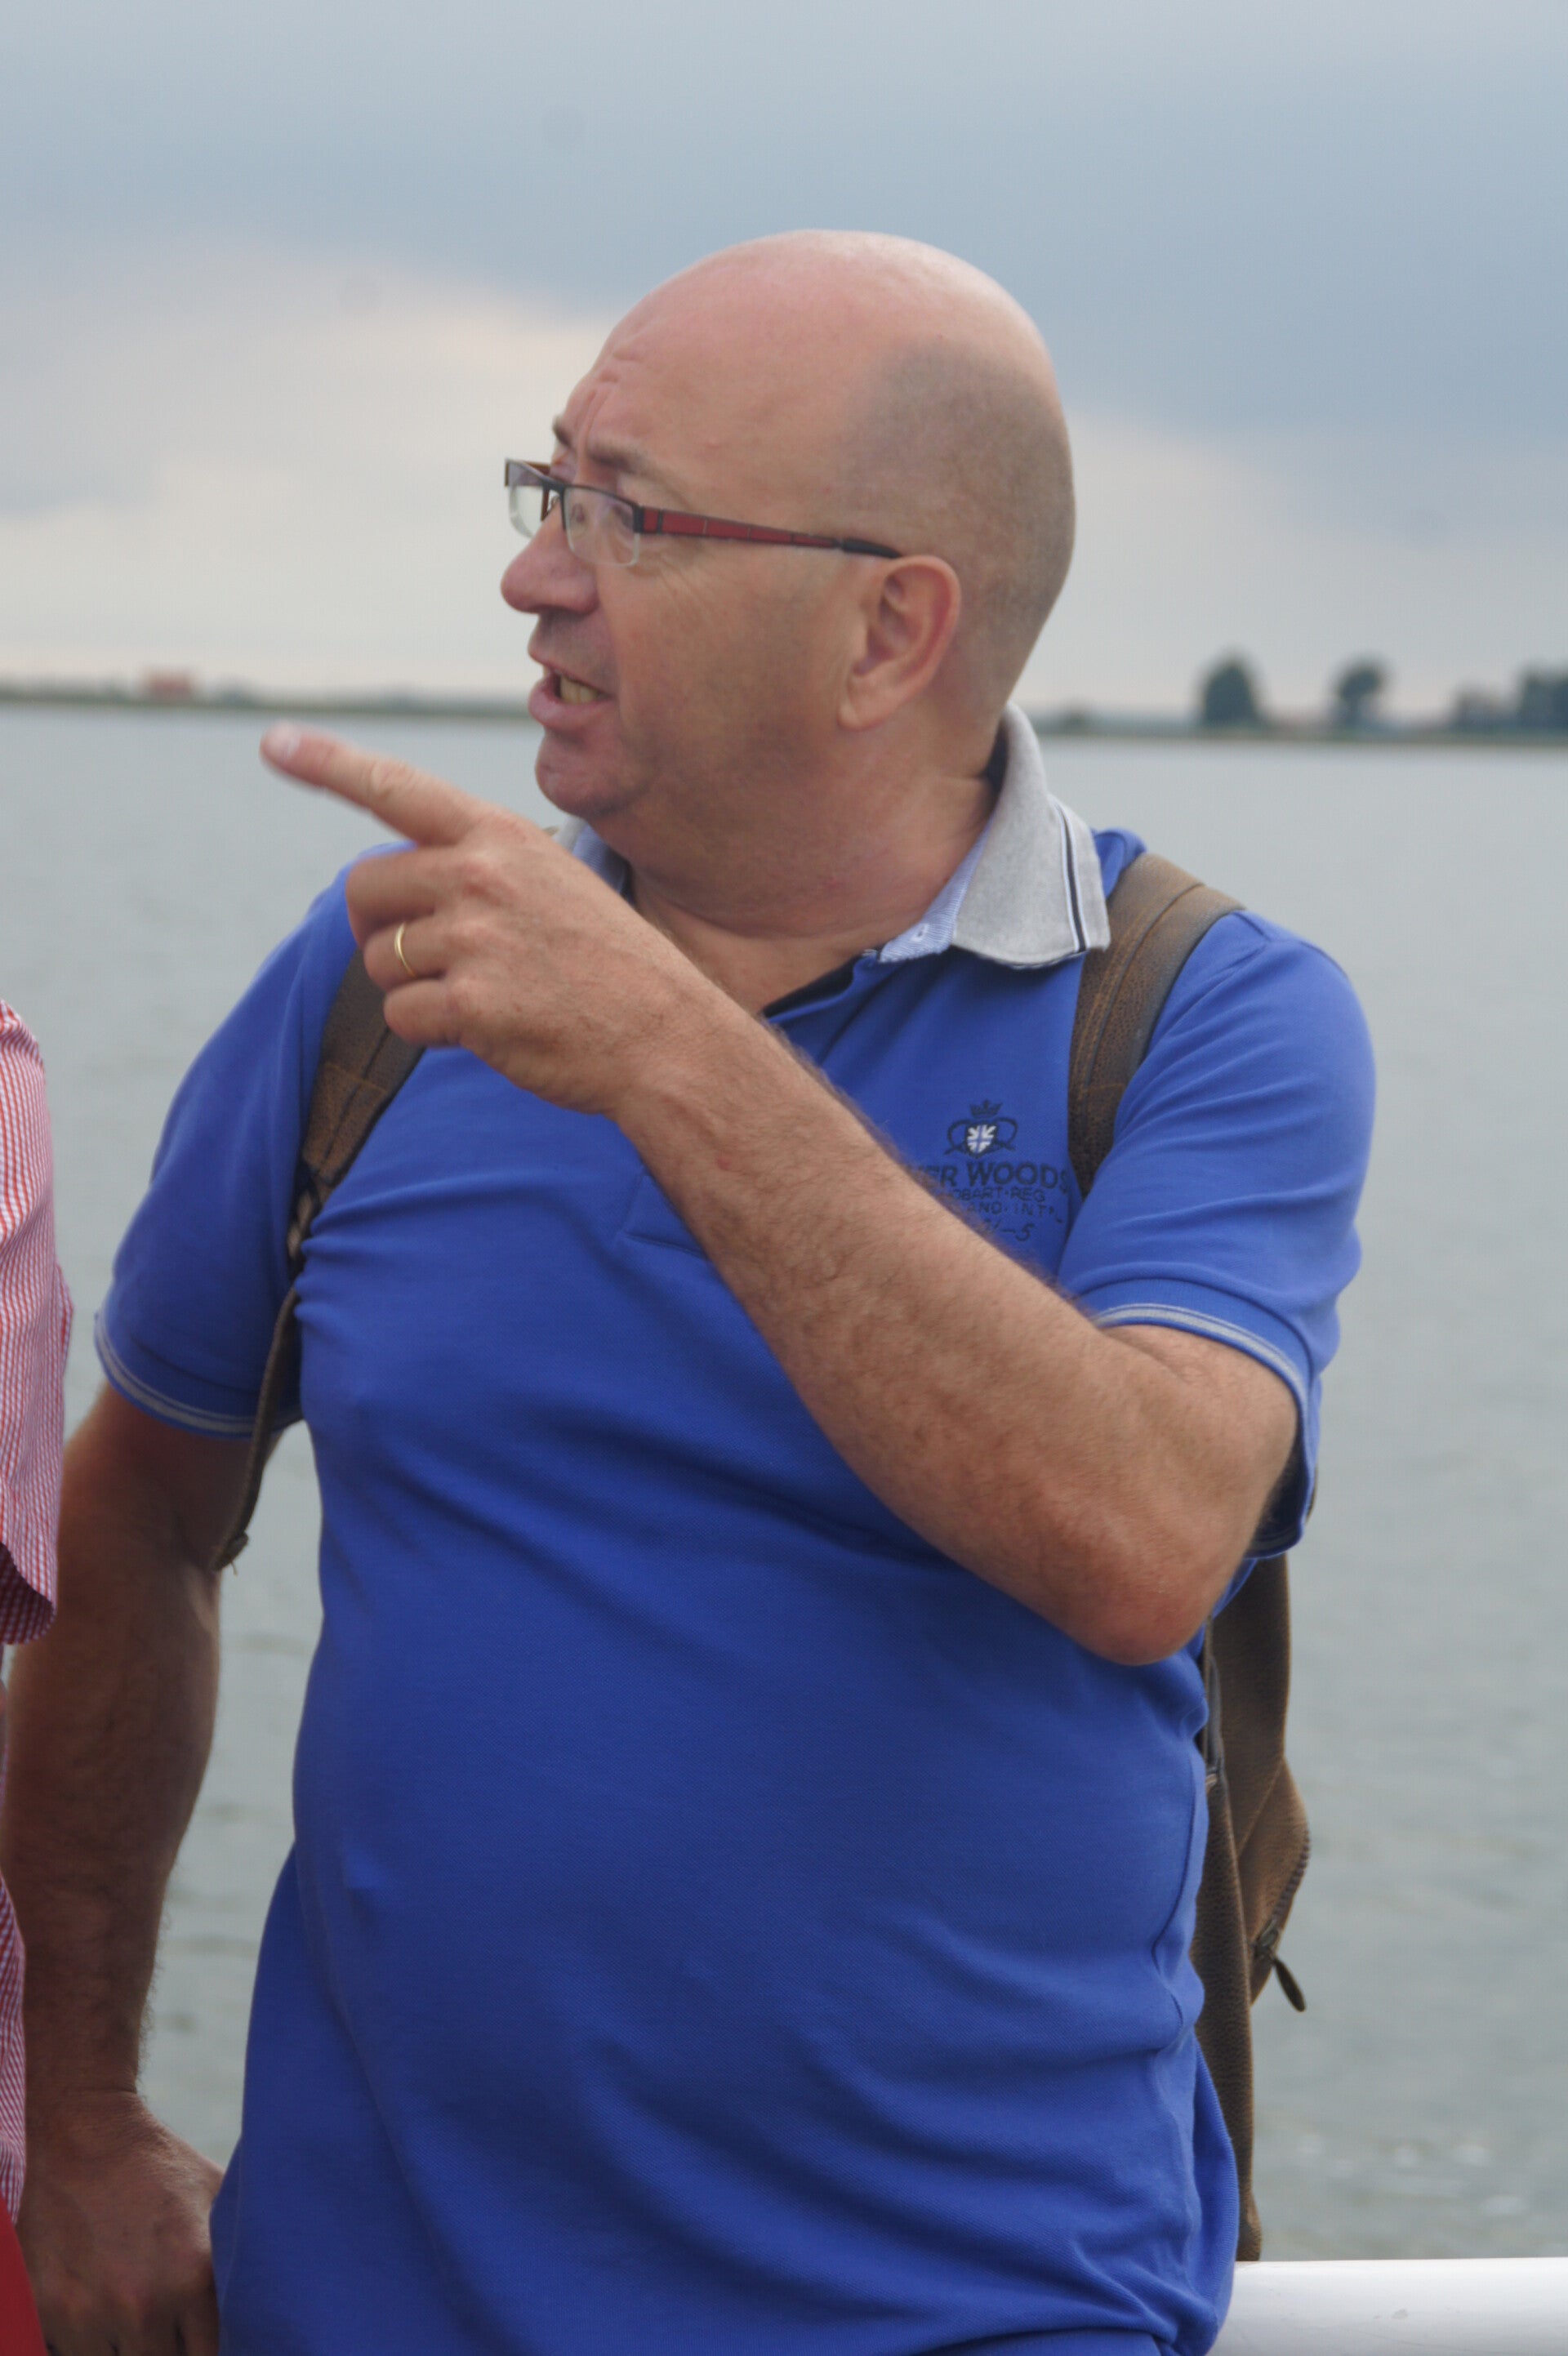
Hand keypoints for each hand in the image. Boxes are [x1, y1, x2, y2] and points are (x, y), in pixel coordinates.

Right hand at [20, 2093, 220, 2354]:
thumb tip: (269, 2300)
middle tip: (166, 2322)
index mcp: (193, 2276)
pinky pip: (70, 2355)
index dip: (210, 2348)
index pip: (210, 2354)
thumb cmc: (160, 2168)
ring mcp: (88, 2313)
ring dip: (125, 2348)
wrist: (86, 2136)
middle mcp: (142, 2303)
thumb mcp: (220, 2198)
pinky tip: (96, 2305)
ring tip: (130, 2311)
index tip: (201, 2334)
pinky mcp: (46, 2312)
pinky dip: (85, 2342)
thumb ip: (240, 2254)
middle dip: (168, 2348)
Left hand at [261, 727, 720, 1118]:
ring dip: (414, 986)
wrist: (665, 1033)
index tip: (273, 742)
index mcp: (499, 836)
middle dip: (377, 927)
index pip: (397, 788)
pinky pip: (401, 1016)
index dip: (328, 765)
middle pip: (364, 889)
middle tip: (426, 954)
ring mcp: (473, 937)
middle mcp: (479, 874)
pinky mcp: (470, 1002)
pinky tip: (485, 1027)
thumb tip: (390, 890)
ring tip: (484, 993)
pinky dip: (430, 1029)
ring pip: (378, 960)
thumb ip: (476, 869)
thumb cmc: (609, 963)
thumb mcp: (551, 882)